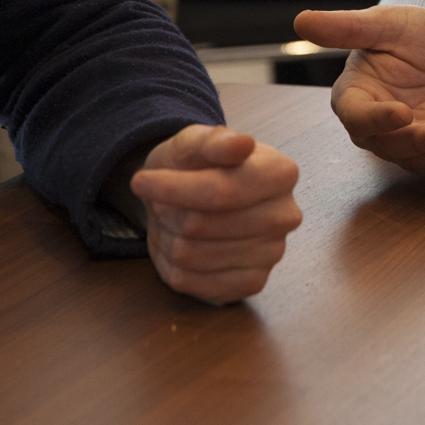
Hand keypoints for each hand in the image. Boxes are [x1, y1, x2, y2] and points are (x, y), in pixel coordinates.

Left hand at [129, 124, 301, 303]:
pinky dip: (171, 265)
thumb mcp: (196, 141)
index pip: (221, 192)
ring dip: (168, 237)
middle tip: (164, 202)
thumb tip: (242, 144)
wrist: (196, 198)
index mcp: (281, 173)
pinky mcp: (252, 283)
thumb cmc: (198, 165)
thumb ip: (215, 140)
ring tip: (174, 222)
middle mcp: (285, 215)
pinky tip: (180, 246)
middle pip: (200, 225)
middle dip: (169, 212)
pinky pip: (192, 282)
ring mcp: (272, 254)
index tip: (140, 181)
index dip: (174, 189)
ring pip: (190, 255)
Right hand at [294, 5, 424, 172]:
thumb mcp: (385, 24)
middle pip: (383, 144)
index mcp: (354, 95)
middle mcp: (374, 124)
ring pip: (410, 157)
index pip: (355, 115)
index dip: (376, 118)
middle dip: (411, 141)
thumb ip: (346, 27)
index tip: (401, 112)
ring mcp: (403, 140)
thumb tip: (300, 19)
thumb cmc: (409, 36)